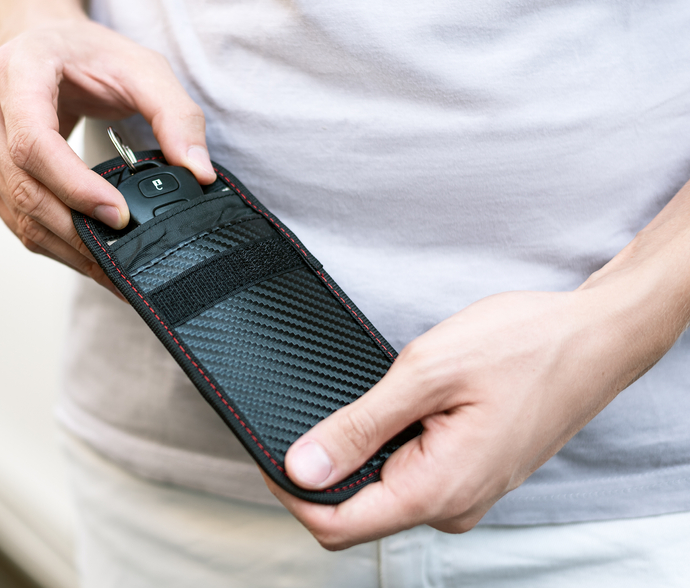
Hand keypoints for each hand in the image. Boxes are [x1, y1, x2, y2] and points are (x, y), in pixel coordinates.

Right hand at [0, 18, 215, 290]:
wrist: (43, 40)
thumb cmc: (88, 52)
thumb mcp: (143, 67)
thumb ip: (177, 115)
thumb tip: (199, 172)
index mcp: (17, 70)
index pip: (34, 142)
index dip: (74, 186)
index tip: (119, 215)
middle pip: (23, 187)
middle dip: (77, 231)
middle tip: (125, 258)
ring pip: (17, 213)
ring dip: (66, 247)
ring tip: (112, 267)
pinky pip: (14, 218)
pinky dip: (53, 242)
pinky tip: (88, 251)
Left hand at [264, 282, 669, 548]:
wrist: (594, 338)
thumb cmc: (524, 346)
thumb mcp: (426, 373)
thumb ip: (359, 427)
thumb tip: (303, 468)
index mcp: (438, 490)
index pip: (337, 524)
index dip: (291, 493)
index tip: (267, 450)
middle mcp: (452, 505)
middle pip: (356, 513)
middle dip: (321, 473)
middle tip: (310, 413)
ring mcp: (464, 493)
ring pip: (383, 492)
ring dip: (358, 455)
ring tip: (367, 401)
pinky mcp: (470, 475)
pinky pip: (411, 476)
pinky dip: (388, 448)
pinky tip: (396, 408)